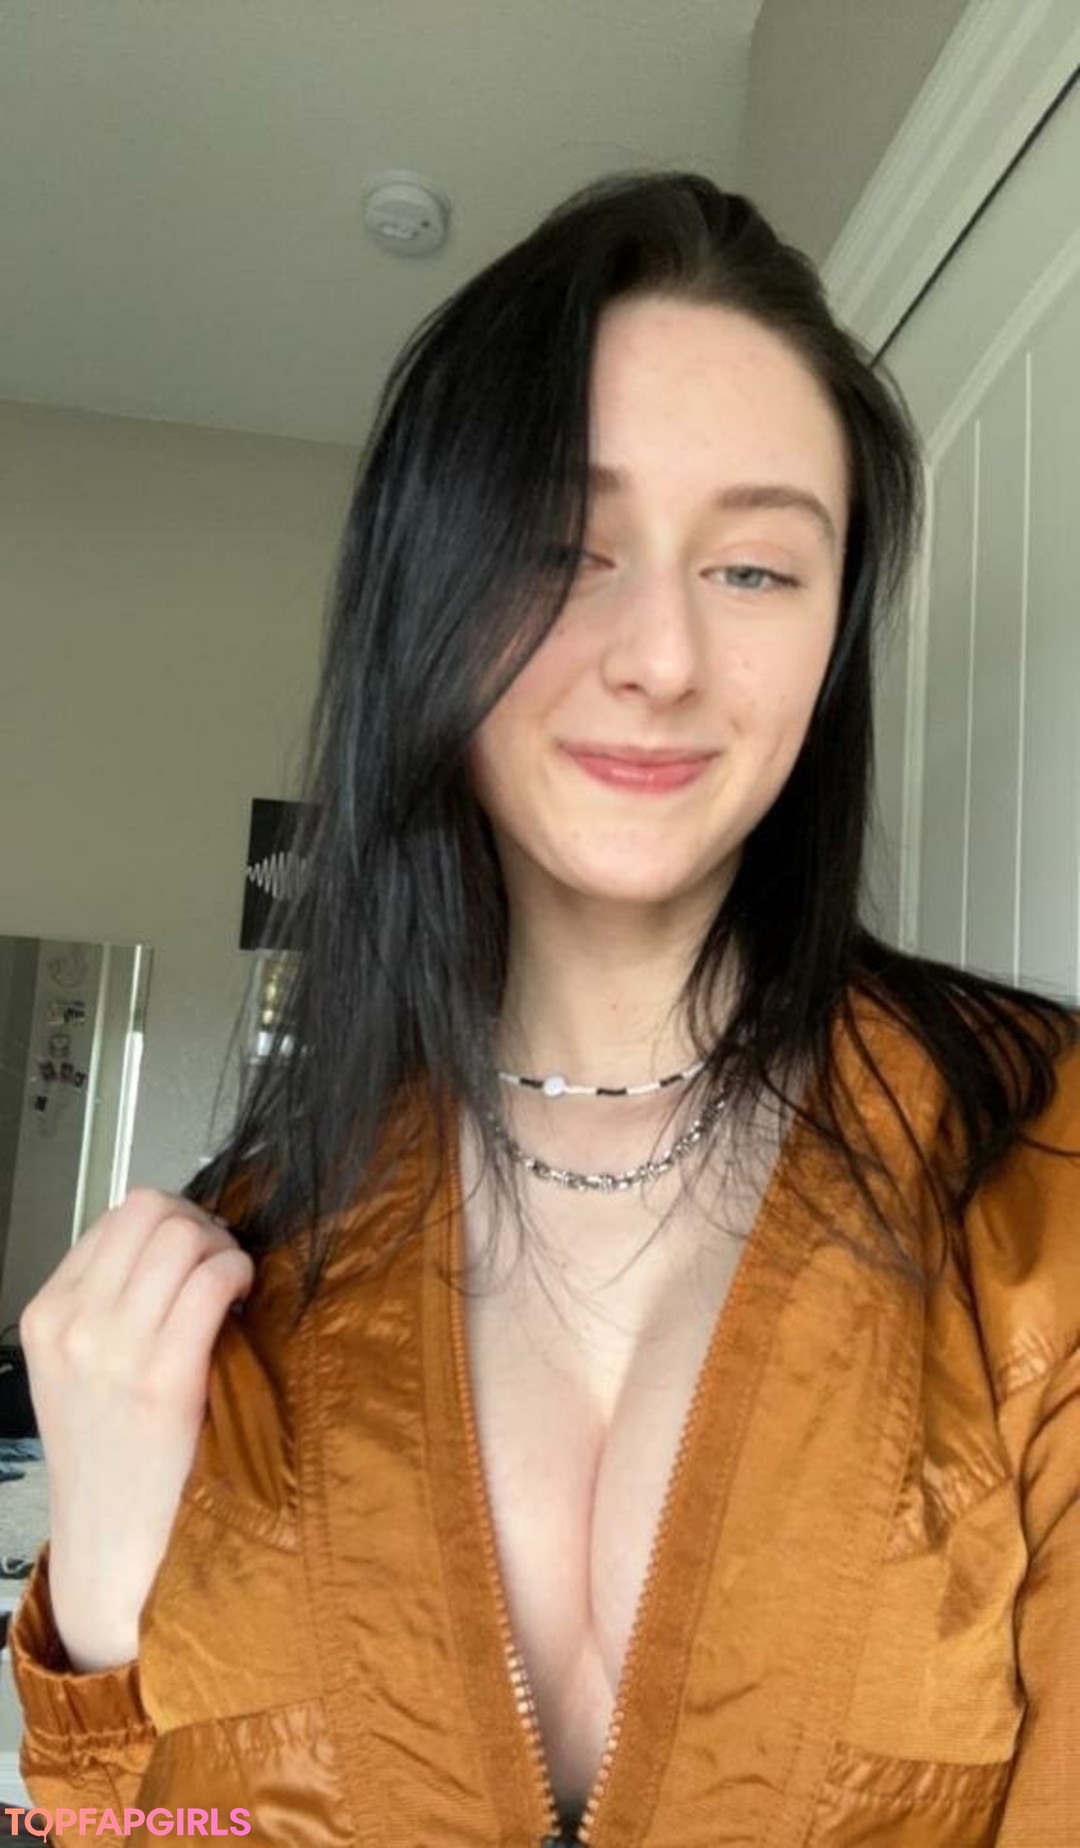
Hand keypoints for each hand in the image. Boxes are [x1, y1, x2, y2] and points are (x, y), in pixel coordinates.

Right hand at [19, 1187, 254, 1672]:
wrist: (109, 1545)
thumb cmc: (110, 1454)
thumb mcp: (78, 1369)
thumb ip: (108, 1303)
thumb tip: (174, 1240)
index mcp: (48, 1315)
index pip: (119, 1216)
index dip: (174, 1220)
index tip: (198, 1250)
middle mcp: (73, 1325)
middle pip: (153, 1213)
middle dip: (202, 1224)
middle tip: (222, 1262)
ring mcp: (114, 1352)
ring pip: (183, 1238)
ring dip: (224, 1249)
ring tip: (234, 1286)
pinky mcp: (162, 1381)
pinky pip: (211, 1282)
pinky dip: (238, 1275)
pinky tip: (243, 1303)